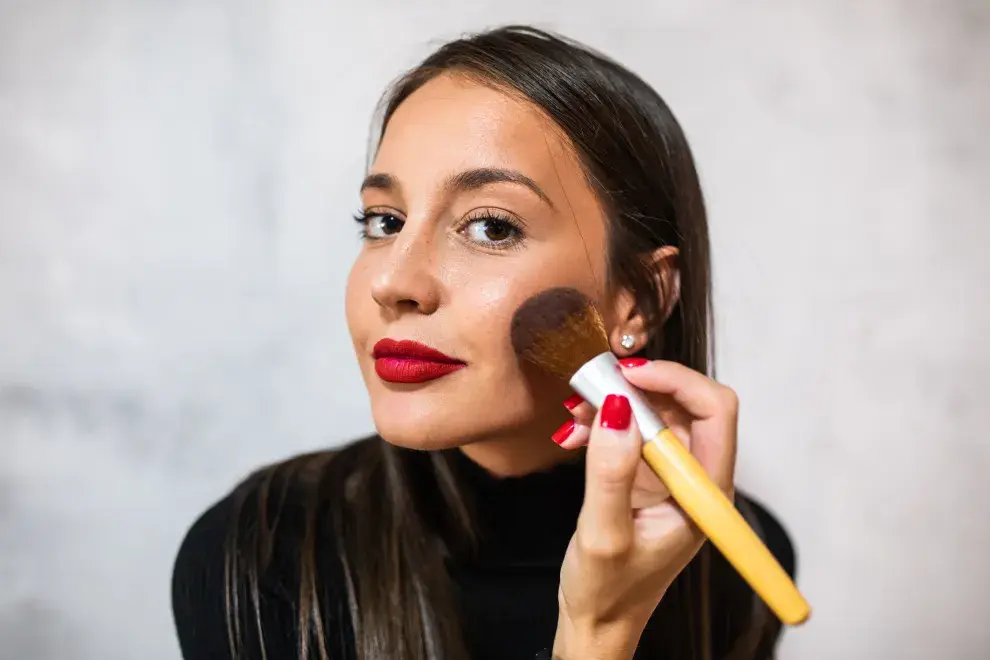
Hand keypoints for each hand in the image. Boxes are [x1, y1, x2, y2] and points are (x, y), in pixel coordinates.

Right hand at [552, 359, 738, 659]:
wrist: (597, 620)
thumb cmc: (607, 592)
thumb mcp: (603, 534)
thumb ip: (610, 473)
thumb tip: (616, 408)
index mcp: (706, 494)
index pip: (715, 412)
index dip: (677, 381)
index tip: (629, 375)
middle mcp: (696, 479)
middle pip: (685, 404)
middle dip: (638, 388)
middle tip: (592, 388)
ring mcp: (672, 476)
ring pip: (654, 412)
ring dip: (614, 405)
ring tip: (576, 418)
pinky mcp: (647, 476)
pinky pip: (632, 430)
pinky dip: (603, 423)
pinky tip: (575, 435)